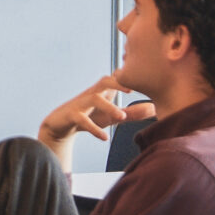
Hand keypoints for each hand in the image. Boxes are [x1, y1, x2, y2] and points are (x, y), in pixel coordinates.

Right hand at [38, 74, 155, 148]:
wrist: (60, 125)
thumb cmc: (90, 116)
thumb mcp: (113, 116)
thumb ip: (132, 113)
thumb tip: (154, 109)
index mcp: (103, 91)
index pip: (117, 78)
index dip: (129, 77)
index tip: (146, 77)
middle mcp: (92, 94)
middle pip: (105, 81)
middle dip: (117, 83)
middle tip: (132, 89)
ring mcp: (81, 104)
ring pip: (94, 99)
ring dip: (108, 106)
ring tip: (122, 116)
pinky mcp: (72, 116)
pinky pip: (82, 120)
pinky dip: (94, 129)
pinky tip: (105, 138)